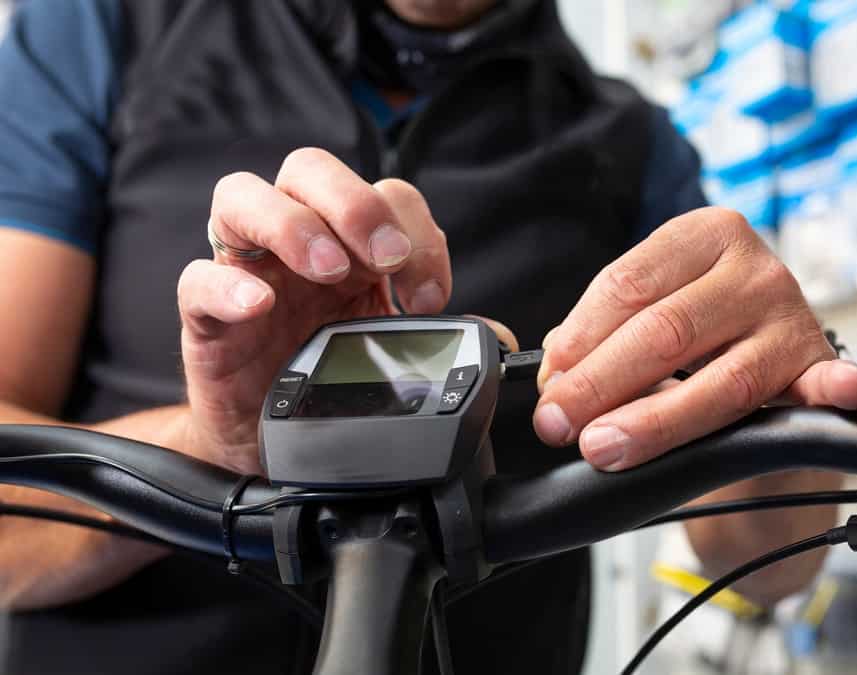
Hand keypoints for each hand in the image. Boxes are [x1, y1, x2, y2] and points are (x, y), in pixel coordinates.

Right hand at [176, 148, 452, 473]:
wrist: (269, 446)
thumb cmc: (328, 382)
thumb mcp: (392, 355)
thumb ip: (439, 337)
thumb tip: (499, 338)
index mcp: (350, 243)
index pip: (385, 195)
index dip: (415, 230)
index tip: (429, 294)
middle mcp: (295, 242)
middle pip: (310, 169)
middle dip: (355, 204)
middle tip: (385, 258)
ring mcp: (246, 271)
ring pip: (242, 197)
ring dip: (294, 224)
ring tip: (328, 269)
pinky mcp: (205, 317)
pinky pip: (197, 279)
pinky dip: (226, 284)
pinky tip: (258, 303)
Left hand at [533, 207, 856, 470]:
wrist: (771, 360)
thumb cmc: (698, 335)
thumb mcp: (651, 314)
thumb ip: (604, 335)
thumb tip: (556, 377)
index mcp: (704, 234)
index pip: (627, 284)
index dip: (579, 339)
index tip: (548, 382)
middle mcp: (754, 268)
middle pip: (664, 329)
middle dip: (600, 384)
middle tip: (558, 424)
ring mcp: (792, 317)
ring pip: (721, 379)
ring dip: (656, 420)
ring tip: (605, 446)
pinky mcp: (821, 367)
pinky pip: (823, 383)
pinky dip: (830, 389)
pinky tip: (836, 392)